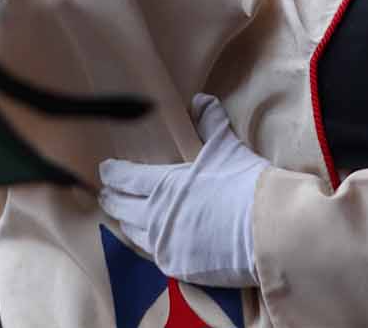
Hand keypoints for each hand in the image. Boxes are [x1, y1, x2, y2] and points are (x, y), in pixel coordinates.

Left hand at [99, 94, 267, 287]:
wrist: (264, 229)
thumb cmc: (242, 182)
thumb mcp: (226, 146)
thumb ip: (210, 122)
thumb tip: (201, 99)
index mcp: (165, 185)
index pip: (127, 178)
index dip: (112, 173)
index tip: (104, 169)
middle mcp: (157, 217)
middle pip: (122, 208)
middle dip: (111, 199)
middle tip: (105, 194)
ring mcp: (165, 245)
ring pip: (134, 234)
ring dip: (127, 223)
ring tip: (124, 217)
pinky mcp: (178, 267)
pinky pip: (154, 254)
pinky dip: (149, 243)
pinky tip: (151, 240)